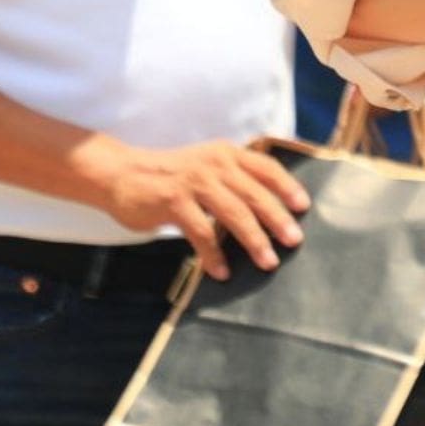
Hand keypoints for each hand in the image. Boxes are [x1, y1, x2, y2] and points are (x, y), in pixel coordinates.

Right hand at [97, 140, 309, 280]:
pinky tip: (222, 272)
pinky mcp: (173, 203)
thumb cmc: (171, 174)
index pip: (266, 168)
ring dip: (254, 240)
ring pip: (234, 215)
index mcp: (227, 154)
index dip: (287, 187)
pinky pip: (201, 233)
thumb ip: (233, 178)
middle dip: (278, 219)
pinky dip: (214, 255)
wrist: (121, 172)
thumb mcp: (207, 165)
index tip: (303, 207)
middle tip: (294, 240)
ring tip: (267, 262)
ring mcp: (194, 183)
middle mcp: (215, 165)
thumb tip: (268, 208)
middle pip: (256, 194)